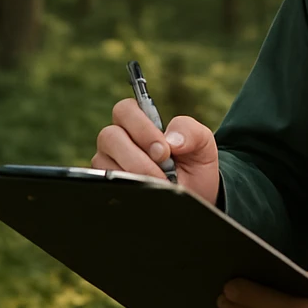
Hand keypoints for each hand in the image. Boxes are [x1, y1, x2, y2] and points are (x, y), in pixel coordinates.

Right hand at [92, 98, 219, 203]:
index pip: (124, 110)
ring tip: (159, 184)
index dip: (141, 127)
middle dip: (138, 156)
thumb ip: (190, 131)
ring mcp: (109, 164)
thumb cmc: (193, 165)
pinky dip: (128, 190)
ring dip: (136, 175)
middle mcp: (118, 141)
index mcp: (138, 123)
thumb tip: (170, 139)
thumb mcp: (202, 144)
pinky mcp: (106, 186)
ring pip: (106, 163)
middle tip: (162, 169)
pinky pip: (106, 185)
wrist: (195, 197)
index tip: (163, 150)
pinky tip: (146, 194)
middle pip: (110, 136)